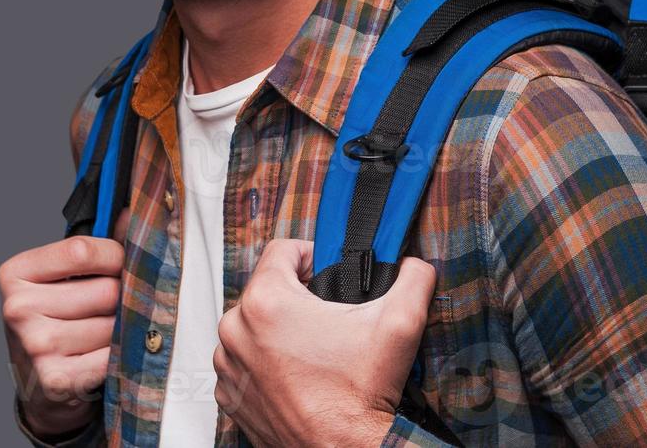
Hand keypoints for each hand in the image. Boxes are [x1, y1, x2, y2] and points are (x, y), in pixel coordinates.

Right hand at [0, 208, 128, 437]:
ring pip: (113, 325)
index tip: (122, 265)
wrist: (40, 388)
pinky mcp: (55, 379)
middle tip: (114, 310)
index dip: (115, 256)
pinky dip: (119, 357)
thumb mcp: (64, 279)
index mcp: (15, 273)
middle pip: (104, 290)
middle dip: (122, 298)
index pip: (81, 250)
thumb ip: (98, 246)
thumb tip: (134, 213)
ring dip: (122, 330)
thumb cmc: (56, 323)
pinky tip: (106, 357)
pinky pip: (112, 356)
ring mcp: (34, 345)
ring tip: (106, 336)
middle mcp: (17, 308)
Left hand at [213, 238, 435, 447]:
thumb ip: (412, 279)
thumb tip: (417, 264)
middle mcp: (236, 330)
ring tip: (312, 349)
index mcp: (266, 301)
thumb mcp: (400, 324)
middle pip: (266, 290)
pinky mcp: (230, 395)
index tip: (323, 273)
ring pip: (251, 327)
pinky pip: (243, 362)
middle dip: (295, 297)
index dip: (309, 256)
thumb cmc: (360, 397)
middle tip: (326, 318)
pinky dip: (264, 364)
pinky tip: (296, 375)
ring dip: (277, 331)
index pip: (281, 251)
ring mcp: (229, 366)